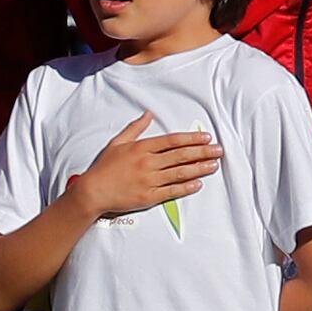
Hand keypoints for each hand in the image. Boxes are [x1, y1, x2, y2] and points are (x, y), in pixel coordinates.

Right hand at [64, 114, 220, 222]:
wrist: (93, 191)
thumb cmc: (104, 167)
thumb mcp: (118, 142)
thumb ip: (135, 128)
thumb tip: (149, 114)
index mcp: (142, 147)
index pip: (173, 141)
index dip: (192, 139)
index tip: (206, 138)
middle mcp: (148, 163)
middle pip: (181, 155)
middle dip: (202, 152)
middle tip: (219, 150)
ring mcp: (149, 180)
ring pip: (180, 172)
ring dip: (199, 169)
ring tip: (214, 165)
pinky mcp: (148, 197)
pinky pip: (172, 191)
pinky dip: (186, 187)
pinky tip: (198, 184)